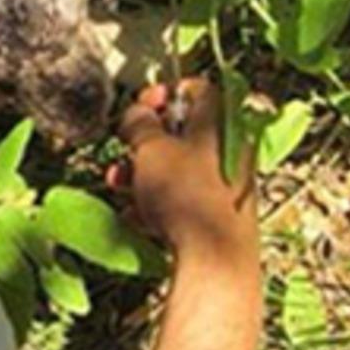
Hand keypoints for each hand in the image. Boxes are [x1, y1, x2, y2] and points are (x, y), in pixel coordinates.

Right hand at [111, 79, 257, 270]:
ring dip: (145, 171)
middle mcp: (231, 148)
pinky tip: (136, 215)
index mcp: (221, 122)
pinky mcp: (222, 212)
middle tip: (127, 147)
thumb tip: (138, 114)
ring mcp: (229, 182)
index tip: (142, 106)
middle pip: (183, 131)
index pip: (195, 89)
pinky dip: (160, 200)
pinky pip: (186, 196)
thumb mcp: (151, 150)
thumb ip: (140, 124)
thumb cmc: (187, 196)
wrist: (216, 259)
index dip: (164, 93)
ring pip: (180, 166)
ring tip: (118, 183)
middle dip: (146, 140)